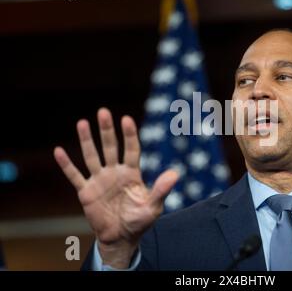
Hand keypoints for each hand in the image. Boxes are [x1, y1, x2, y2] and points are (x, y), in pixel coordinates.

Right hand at [54, 108, 177, 267]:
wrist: (121, 238)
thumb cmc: (139, 221)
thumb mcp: (153, 206)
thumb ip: (161, 190)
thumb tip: (175, 174)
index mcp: (132, 173)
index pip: (132, 149)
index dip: (130, 135)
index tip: (126, 119)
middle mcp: (115, 172)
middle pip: (110, 147)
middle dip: (106, 130)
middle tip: (103, 112)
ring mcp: (99, 181)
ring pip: (91, 156)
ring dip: (86, 141)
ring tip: (82, 122)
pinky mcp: (86, 192)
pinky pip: (75, 176)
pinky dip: (67, 165)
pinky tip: (58, 151)